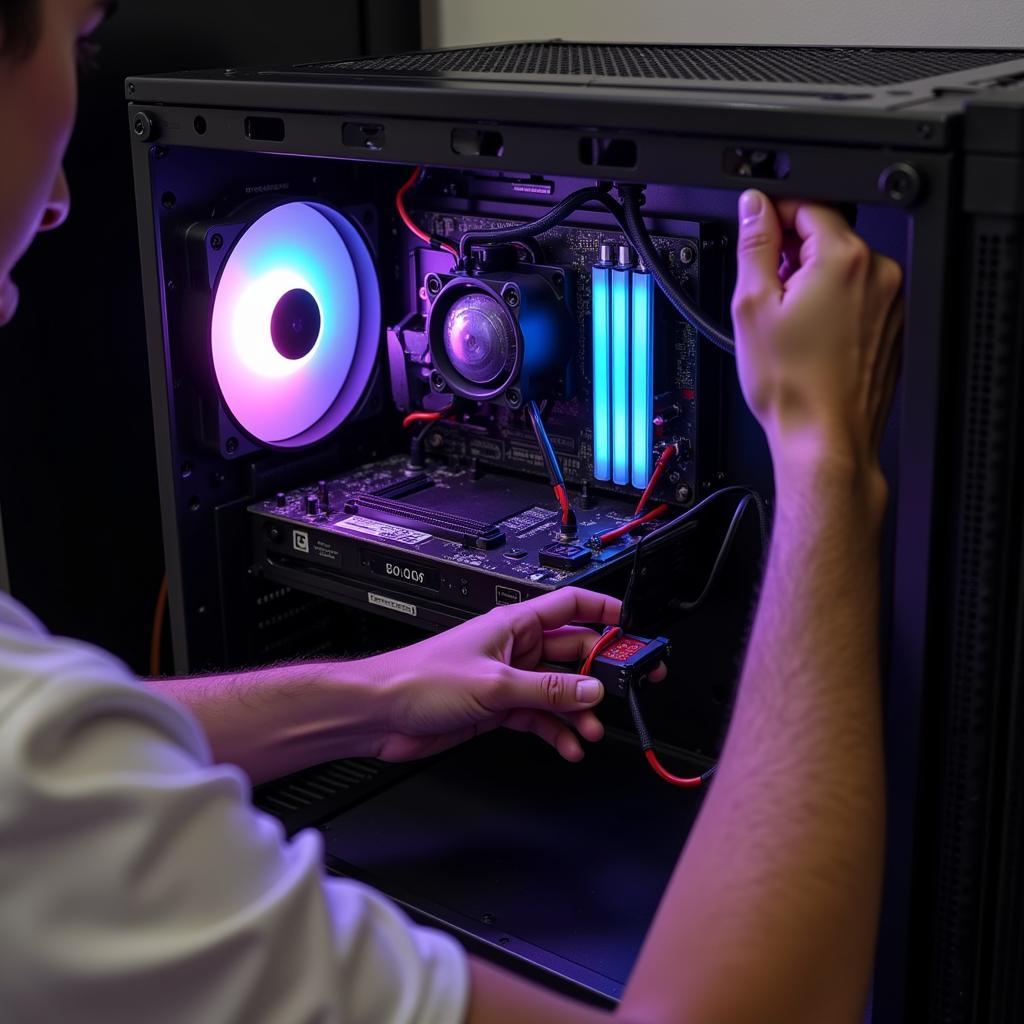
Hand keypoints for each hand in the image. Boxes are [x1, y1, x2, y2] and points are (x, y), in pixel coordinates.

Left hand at [365, 588, 645, 762]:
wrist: (381, 713)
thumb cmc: (420, 679)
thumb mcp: (495, 683)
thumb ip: (547, 689)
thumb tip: (591, 688)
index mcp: (514, 624)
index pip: (571, 606)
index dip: (604, 611)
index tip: (632, 625)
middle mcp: (516, 648)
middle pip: (573, 652)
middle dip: (601, 670)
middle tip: (629, 686)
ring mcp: (509, 679)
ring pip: (560, 690)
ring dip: (579, 709)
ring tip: (591, 727)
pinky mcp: (500, 708)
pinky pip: (541, 716)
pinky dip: (557, 730)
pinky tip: (569, 744)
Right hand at [731, 190, 903, 504]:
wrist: (824, 438)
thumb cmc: (792, 386)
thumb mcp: (752, 305)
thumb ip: (753, 244)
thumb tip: (754, 207)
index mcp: (844, 259)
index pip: (807, 205)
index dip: (773, 217)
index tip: (756, 236)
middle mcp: (878, 274)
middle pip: (826, 237)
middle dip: (790, 256)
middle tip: (766, 293)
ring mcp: (891, 302)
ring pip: (841, 269)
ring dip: (811, 282)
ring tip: (787, 325)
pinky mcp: (892, 327)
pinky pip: (857, 298)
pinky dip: (832, 307)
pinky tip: (810, 340)